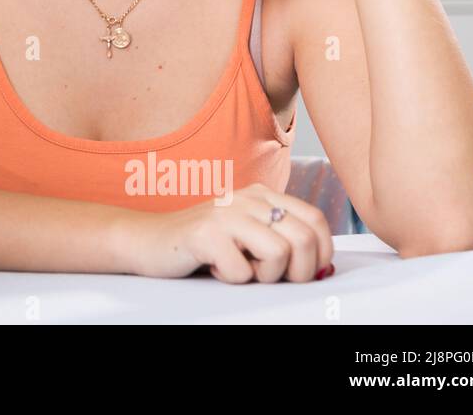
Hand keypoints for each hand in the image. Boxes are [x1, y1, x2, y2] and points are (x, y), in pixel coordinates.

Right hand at [134, 183, 335, 282]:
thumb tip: (325, 268)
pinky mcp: (204, 233)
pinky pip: (242, 270)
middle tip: (269, 276)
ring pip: (279, 254)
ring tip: (241, 269)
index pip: (316, 220)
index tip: (302, 271)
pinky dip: (231, 278)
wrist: (147, 240)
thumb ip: (283, 240)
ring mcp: (225, 213)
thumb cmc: (203, 244)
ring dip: (263, 275)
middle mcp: (247, 198)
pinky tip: (214, 267)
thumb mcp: (248, 234)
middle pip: (304, 239)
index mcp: (262, 194)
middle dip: (297, 272)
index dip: (321, 253)